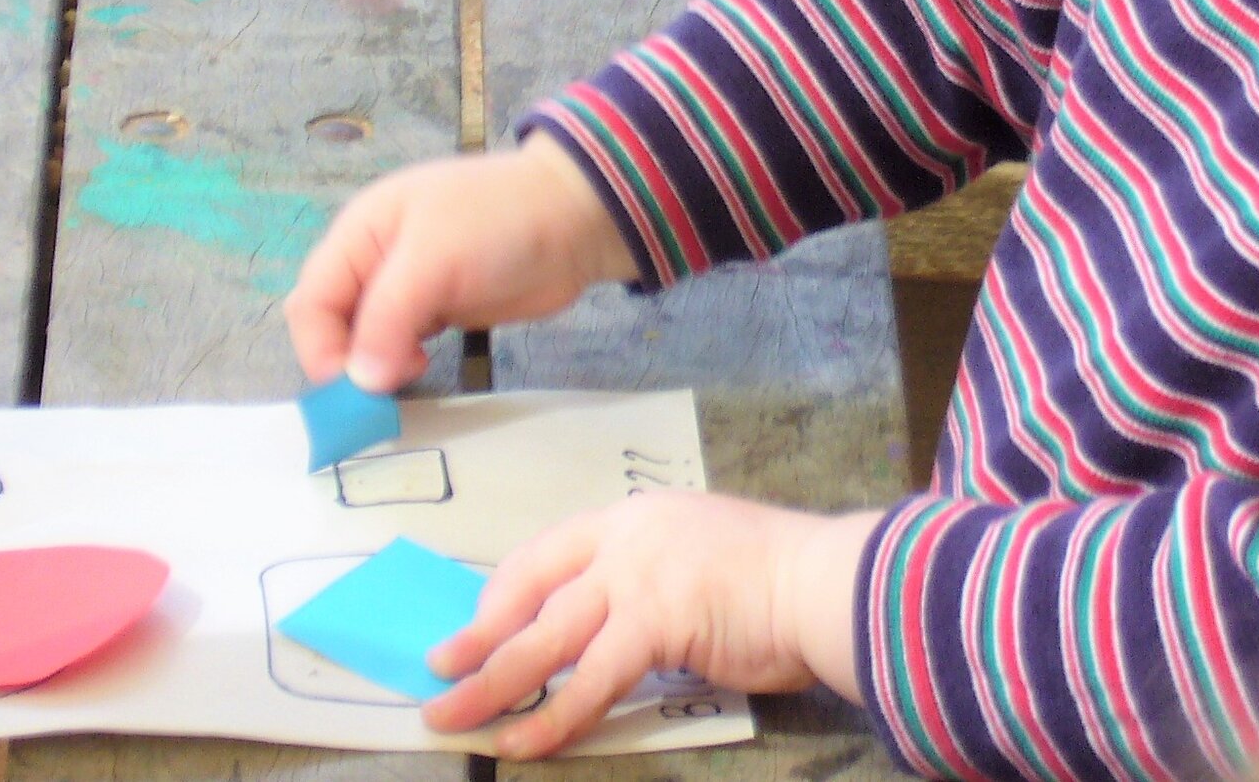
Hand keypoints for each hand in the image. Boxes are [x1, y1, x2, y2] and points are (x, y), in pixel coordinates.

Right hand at [285, 136, 636, 392]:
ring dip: (374, 365)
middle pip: (333, 323)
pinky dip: (400, 363)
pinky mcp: (438, 309)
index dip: (321, 347)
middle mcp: (374, 260)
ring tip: (412, 373)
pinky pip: (399, 345)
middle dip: (347, 360)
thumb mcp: (434, 258)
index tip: (353, 386)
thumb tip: (358, 380)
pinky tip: (423, 368)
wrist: (575, 218)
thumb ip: (389, 316)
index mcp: (360, 233)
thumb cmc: (498, 222)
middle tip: (383, 389)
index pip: (312, 300)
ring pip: (366, 339)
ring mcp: (407, 287)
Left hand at [424, 495, 875, 758]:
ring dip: (491, 682)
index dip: (503, 593)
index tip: (478, 626)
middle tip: (435, 669)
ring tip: (451, 716)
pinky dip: (552, 717)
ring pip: (543, 639)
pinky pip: (587, 681)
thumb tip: (617, 624)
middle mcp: (625, 537)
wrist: (824, 582)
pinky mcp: (653, 622)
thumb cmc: (775, 577)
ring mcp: (636, 576)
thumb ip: (654, 579)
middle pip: (529, 592)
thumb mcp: (699, 555)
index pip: (547, 552)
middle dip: (476, 636)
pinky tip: (522, 741)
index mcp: (635, 517)